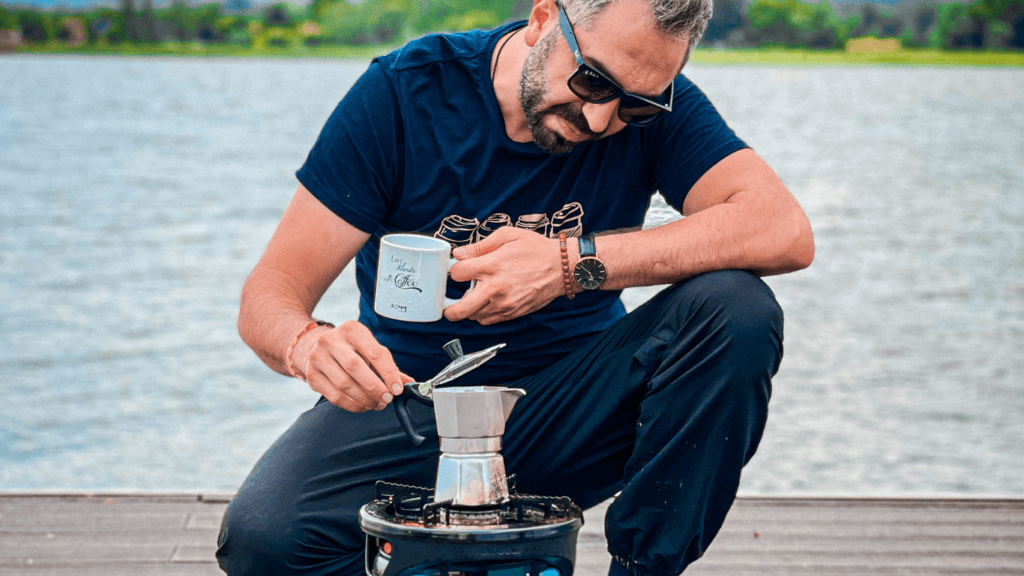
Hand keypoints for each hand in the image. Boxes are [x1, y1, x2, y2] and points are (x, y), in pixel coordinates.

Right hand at [302, 321, 413, 412]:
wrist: (315, 346)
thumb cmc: (351, 349)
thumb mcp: (369, 349)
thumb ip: (388, 366)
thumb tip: (408, 383)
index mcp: (352, 329)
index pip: (375, 353)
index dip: (389, 373)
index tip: (398, 389)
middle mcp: (331, 340)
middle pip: (356, 368)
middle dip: (375, 388)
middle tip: (387, 399)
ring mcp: (318, 357)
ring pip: (344, 385)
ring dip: (365, 399)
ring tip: (377, 404)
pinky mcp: (312, 376)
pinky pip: (335, 396)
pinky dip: (353, 405)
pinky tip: (363, 405)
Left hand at [444, 227, 564, 324]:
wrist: (563, 268)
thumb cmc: (536, 250)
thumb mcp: (508, 236)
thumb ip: (480, 246)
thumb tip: (459, 254)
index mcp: (492, 266)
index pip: (457, 274)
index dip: (453, 271)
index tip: (457, 269)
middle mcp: (496, 288)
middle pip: (460, 309)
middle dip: (448, 308)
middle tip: (447, 302)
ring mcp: (505, 304)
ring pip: (474, 317)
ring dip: (468, 309)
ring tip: (473, 296)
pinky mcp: (513, 313)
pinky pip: (489, 320)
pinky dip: (483, 314)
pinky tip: (487, 302)